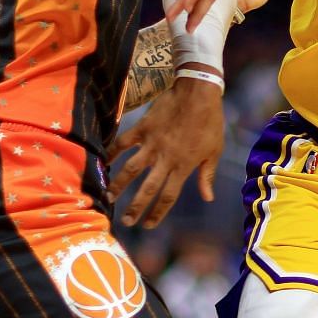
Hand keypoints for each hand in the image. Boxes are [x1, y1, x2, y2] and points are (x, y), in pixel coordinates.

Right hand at [106, 76, 224, 228]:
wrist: (198, 92)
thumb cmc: (210, 122)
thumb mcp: (214, 151)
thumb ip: (207, 175)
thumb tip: (208, 197)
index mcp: (183, 166)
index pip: (168, 196)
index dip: (157, 213)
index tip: (147, 225)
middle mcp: (165, 159)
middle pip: (147, 188)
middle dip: (135, 207)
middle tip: (125, 222)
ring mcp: (152, 143)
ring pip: (131, 169)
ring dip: (119, 184)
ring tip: (108, 197)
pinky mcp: (143, 128)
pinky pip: (124, 142)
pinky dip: (112, 151)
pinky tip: (103, 161)